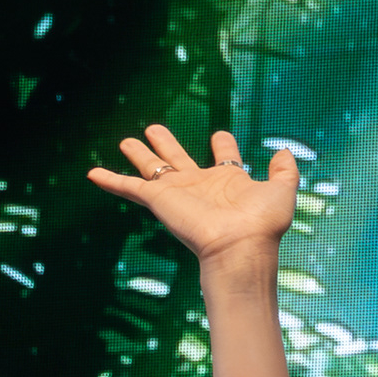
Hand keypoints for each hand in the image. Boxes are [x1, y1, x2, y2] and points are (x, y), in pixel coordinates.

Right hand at [86, 125, 298, 267]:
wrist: (239, 247)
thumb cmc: (262, 225)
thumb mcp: (282, 191)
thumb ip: (285, 171)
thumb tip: (284, 152)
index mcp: (227, 182)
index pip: (223, 158)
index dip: (224, 145)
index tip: (221, 136)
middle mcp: (199, 187)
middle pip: (178, 159)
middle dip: (167, 144)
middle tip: (154, 129)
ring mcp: (176, 194)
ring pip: (152, 168)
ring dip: (139, 155)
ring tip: (126, 140)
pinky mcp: (159, 200)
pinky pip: (129, 187)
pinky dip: (110, 180)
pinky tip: (92, 173)